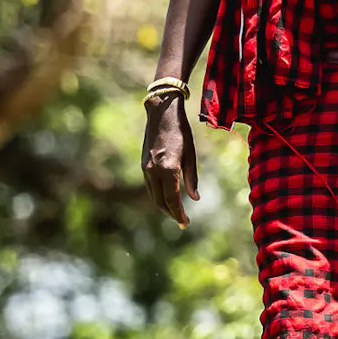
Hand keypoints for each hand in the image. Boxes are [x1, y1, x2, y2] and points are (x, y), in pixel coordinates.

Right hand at [143, 96, 198, 226]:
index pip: (172, 199)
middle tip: (182, 222)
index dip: (179, 214)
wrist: (160, 114)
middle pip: (160, 201)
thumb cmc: (181, 132)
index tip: (185, 224)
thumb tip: (194, 199)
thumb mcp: (191, 154)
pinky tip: (167, 197)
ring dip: (164, 206)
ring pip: (153, 195)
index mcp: (169, 169)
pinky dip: (158, 195)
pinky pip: (150, 187)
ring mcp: (146, 169)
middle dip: (171, 213)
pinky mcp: (143, 165)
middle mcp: (154, 171)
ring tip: (176, 212)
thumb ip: (191, 178)